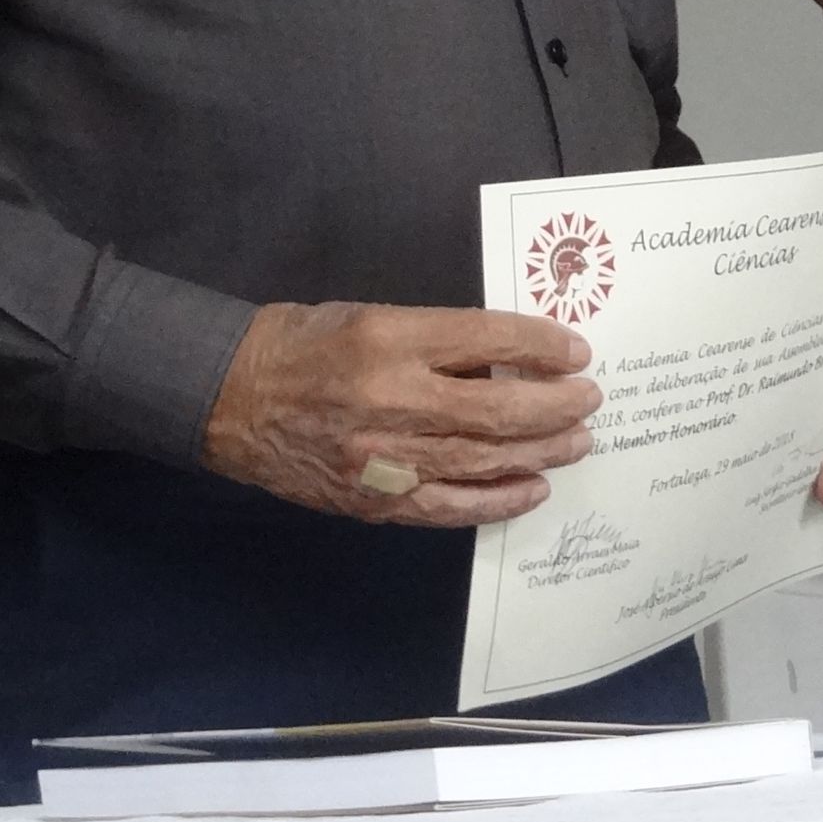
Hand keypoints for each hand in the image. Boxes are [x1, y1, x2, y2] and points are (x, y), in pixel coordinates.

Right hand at [202, 301, 600, 526]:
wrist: (231, 400)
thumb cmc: (304, 344)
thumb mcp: (370, 315)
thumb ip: (437, 336)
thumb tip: (510, 354)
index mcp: (389, 337)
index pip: (487, 338)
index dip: (541, 345)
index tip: (577, 351)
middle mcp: (391, 399)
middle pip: (497, 406)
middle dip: (555, 404)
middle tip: (591, 399)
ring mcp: (384, 457)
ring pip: (483, 459)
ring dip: (542, 451)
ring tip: (578, 442)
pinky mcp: (374, 501)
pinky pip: (450, 506)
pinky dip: (498, 500)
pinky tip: (534, 488)